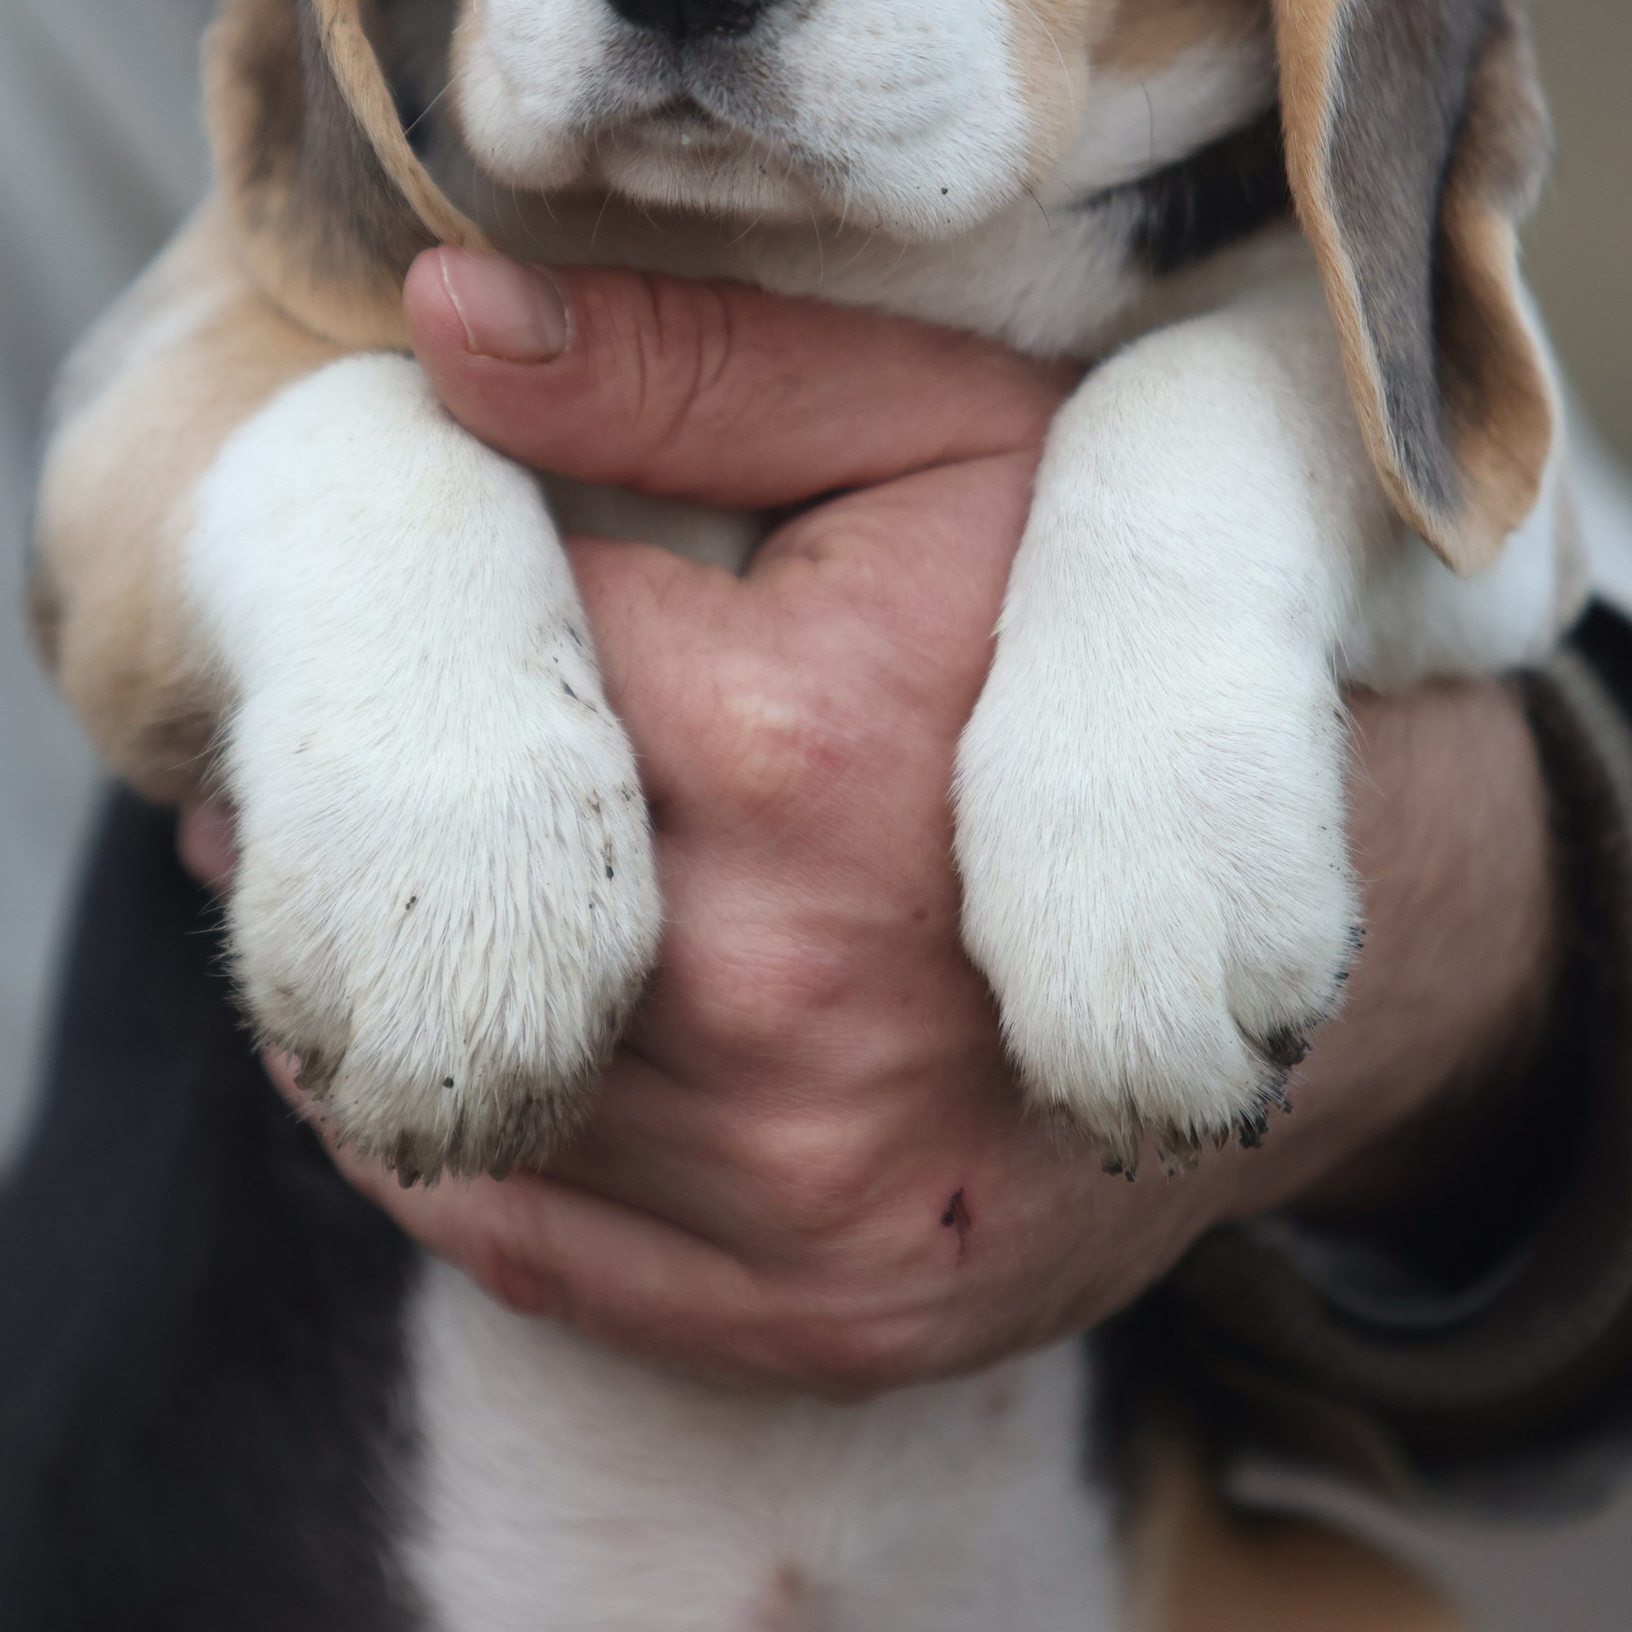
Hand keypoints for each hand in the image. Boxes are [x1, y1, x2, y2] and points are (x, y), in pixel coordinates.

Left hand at [296, 253, 1558, 1395]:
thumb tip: (436, 315)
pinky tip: (436, 1036)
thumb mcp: (951, 433)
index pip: (474, 666)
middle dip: (345, 820)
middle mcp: (791, 995)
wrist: (1355, 933)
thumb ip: (689, 366)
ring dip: (369, 985)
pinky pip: (524, 1243)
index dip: (404, 618)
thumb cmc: (1122, 640)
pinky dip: (440, 1140)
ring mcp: (810, 1190)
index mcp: (803, 747)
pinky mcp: (822, 1316)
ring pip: (455, 1079)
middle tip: (276, 763)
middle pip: (433, 896)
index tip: (367, 595)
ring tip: (350, 884)